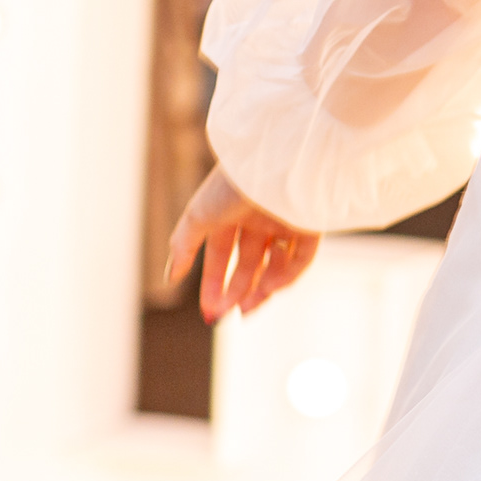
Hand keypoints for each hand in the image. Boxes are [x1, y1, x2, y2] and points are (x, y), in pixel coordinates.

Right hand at [164, 166, 320, 320]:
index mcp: (230, 213)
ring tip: (246, 310)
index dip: (214, 283)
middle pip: (249, 264)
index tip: (209, 311)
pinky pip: (300, 258)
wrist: (271, 164)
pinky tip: (268, 289)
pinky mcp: (310, 224)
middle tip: (226, 316)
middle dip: (237, 291)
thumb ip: (182, 247)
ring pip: (275, 265)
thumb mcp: (198, 216)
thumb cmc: (230, 187)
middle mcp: (258, 218)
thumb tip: (170, 278)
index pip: (222, 255)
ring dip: (261, 290)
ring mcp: (285, 222)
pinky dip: (285, 277)